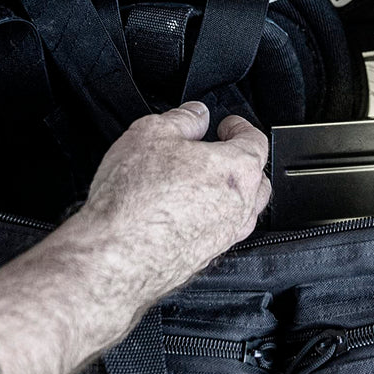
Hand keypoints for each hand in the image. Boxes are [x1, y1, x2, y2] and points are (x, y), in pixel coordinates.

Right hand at [78, 102, 271, 297]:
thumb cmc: (134, 198)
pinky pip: (221, 233)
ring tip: (205, 181)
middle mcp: (240, 206)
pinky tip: (189, 213)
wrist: (116, 255)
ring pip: (243, 210)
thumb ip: (183, 118)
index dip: (240, 127)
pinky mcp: (205, 258)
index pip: (256, 141)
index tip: (227, 125)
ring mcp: (225, 237)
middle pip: (257, 179)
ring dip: (231, 192)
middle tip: (219, 151)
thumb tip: (196, 115)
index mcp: (237, 170)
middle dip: (242, 161)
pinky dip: (213, 218)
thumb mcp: (152, 133)